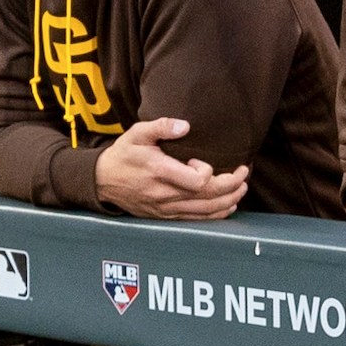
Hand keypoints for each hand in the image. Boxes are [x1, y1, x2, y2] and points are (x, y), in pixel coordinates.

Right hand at [95, 116, 248, 220]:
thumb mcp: (137, 133)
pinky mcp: (166, 216)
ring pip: (205, 211)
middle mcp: (164, 194)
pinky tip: (227, 206)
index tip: (203, 160)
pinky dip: (216, 214)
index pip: (196, 181)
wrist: (103, 181)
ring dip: (228, 200)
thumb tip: (185, 125)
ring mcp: (166, 208)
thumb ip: (161, 126)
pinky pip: (196, 219)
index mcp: (159, 172)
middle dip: (231, 185)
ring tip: (242, 188)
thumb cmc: (123, 155)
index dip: (208, 171)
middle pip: (207, 197)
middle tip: (243, 173)